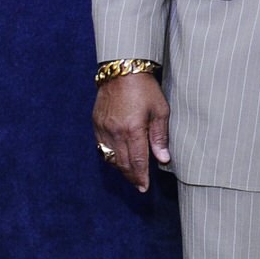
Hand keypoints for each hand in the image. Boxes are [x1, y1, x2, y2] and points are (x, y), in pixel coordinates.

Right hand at [93, 72, 170, 191]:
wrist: (122, 70)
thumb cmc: (145, 89)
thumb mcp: (160, 111)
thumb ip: (160, 137)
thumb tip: (163, 159)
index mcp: (133, 130)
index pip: (137, 161)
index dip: (141, 177)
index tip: (144, 188)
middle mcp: (115, 132)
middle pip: (122, 163)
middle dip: (132, 176)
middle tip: (139, 186)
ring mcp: (103, 128)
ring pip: (110, 157)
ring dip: (120, 168)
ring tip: (131, 174)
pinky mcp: (96, 123)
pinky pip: (101, 146)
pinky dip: (110, 156)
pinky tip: (118, 158)